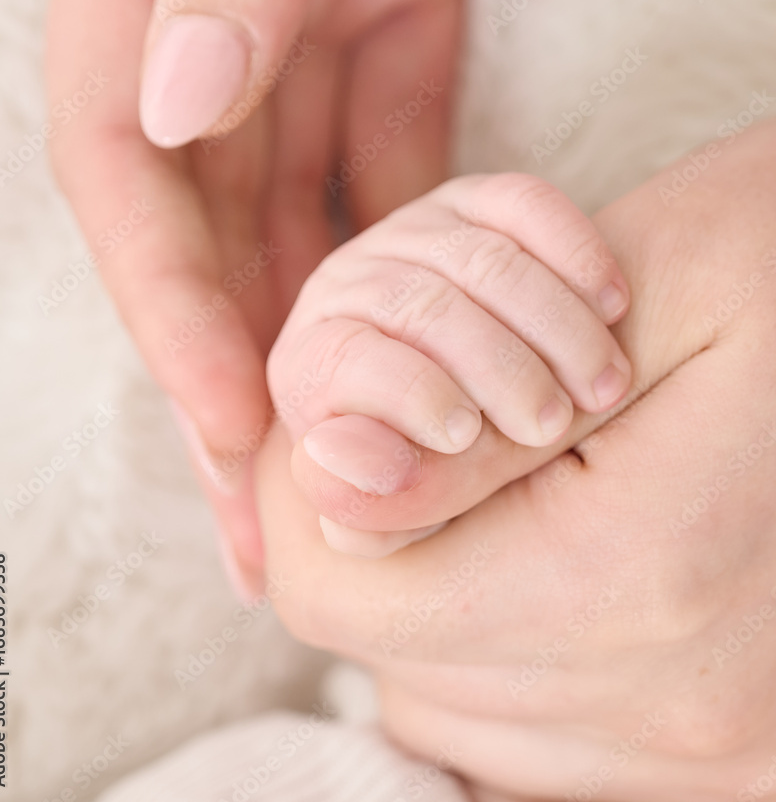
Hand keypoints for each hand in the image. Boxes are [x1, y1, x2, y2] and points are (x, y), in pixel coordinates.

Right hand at [45, 0, 548, 583]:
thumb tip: (176, 104)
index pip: (122, 154)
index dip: (167, 297)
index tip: (230, 420)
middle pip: (205, 205)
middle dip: (234, 355)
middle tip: (268, 499)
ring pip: (296, 188)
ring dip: (312, 315)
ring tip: (337, 440)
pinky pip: (392, 129)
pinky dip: (399, 223)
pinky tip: (415, 310)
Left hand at [254, 126, 775, 798]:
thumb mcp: (642, 292)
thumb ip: (471, 418)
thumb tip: (329, 481)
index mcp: (637, 575)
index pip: (343, 595)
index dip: (312, 498)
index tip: (350, 422)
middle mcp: (680, 705)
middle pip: (397, 668)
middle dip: (384, 552)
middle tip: (443, 446)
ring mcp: (718, 752)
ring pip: (460, 718)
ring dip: (448, 611)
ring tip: (512, 499)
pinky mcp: (740, 762)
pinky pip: (545, 753)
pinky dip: (516, 665)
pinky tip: (556, 568)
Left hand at [267, 172, 629, 511]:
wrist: (490, 388)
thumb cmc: (441, 461)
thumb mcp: (411, 498)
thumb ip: (378, 506)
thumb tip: (337, 463)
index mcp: (313, 362)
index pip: (344, 359)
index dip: (405, 394)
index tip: (464, 437)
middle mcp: (350, 286)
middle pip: (420, 306)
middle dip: (496, 367)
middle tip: (551, 424)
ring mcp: (411, 235)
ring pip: (482, 259)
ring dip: (553, 324)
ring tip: (602, 387)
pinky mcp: (471, 199)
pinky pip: (524, 202)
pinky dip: (575, 251)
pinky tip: (613, 305)